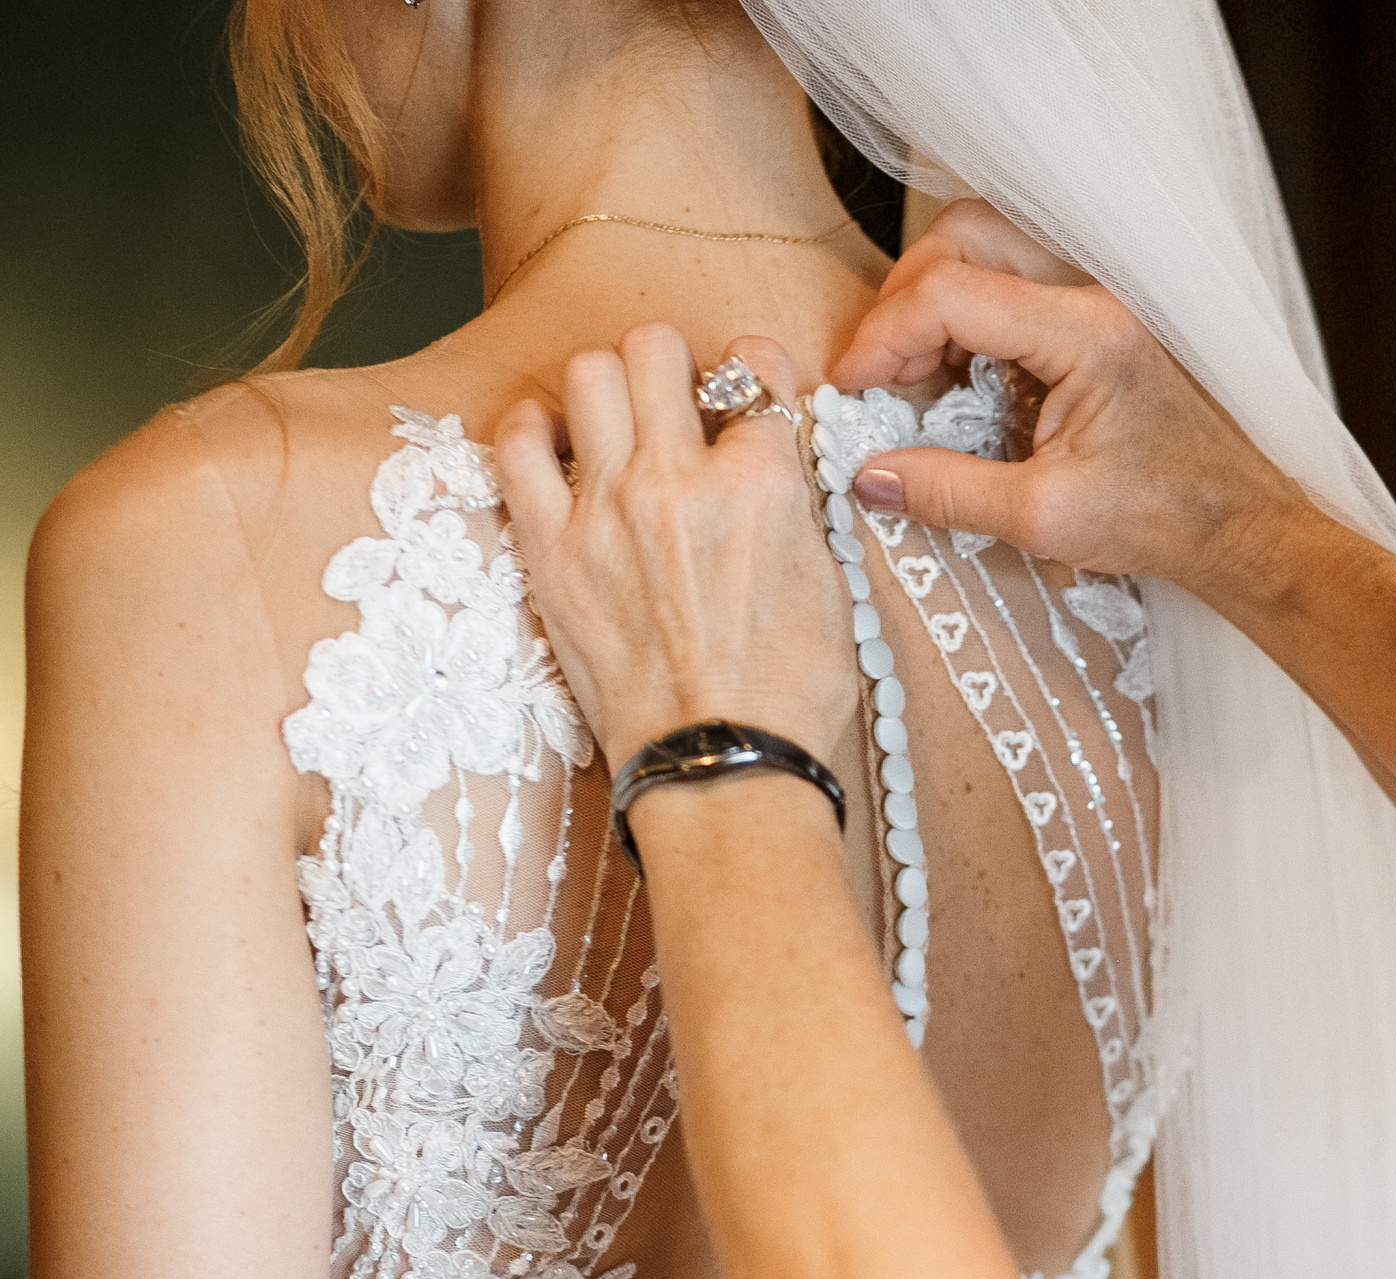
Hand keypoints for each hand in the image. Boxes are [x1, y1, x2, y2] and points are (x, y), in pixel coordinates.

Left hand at [495, 325, 859, 773]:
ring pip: (588, 372)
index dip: (755, 376)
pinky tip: (559, 445)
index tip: (748, 396)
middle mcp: (680, 480)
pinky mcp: (550, 546)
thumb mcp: (826, 581)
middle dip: (674, 363)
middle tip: (678, 400)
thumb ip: (792, 501)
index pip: (755, 372)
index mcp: (763, 485)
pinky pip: (518, 443)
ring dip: (608, 384)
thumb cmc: (788, 692)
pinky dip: (537, 427)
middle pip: (658, 348)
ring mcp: (606, 509)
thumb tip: (769, 457)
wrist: (721, 764)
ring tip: (619, 422)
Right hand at [828, 212, 1326, 604]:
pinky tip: (966, 372)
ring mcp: (1106, 294)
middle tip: (881, 369)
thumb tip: (866, 476)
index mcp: (1087, 333)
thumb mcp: (1042, 518)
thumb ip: (948, 492)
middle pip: (967, 235)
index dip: (884, 336)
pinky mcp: (1104, 313)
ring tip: (920, 371)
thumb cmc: (1162, 519)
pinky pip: (1020, 272)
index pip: (951, 293)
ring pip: (992, 240)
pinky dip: (974, 307)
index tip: (853, 388)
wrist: (1238, 525)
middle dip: (905, 296)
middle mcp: (1099, 293)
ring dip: (938, 292)